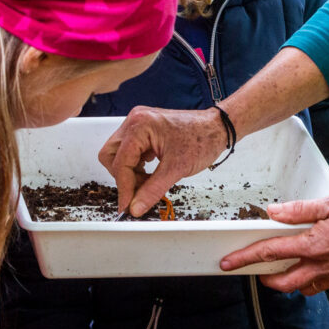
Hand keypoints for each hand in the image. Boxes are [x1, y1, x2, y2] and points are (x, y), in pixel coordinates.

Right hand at [100, 106, 227, 217]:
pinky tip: (151, 172)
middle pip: (111, 155)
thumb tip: (135, 207)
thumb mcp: (176, 169)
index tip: (128, 206)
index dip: (124, 188)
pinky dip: (137, 165)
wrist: (217, 128)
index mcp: (140, 126)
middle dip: (123, 177)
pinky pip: (130, 150)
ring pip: (118, 154)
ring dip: (130, 172)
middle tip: (139, 191)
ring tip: (149, 182)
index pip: (121, 163)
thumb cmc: (202, 139)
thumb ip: (152, 190)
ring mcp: (139, 124)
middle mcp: (135, 121)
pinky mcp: (144, 130)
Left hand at [219, 191, 328, 295]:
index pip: (270, 253)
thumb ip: (299, 210)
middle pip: (282, 283)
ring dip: (286, 281)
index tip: (227, 263)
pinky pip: (319, 285)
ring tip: (281, 266)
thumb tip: (273, 212)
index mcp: (313, 246)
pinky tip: (310, 265)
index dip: (245, 258)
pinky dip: (307, 280)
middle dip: (265, 279)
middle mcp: (321, 266)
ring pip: (301, 287)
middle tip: (255, 269)